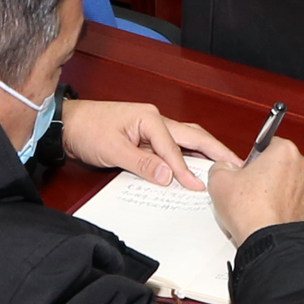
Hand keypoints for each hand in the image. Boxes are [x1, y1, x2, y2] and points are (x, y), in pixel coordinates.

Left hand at [61, 101, 236, 186]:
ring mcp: (151, 127)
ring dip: (203, 152)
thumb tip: (167, 176)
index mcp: (149, 117)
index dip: (185, 169)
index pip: (173, 147)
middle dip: (215, 150)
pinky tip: (195, 166)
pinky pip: (172, 147)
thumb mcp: (112, 149)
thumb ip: (141, 164)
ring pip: (185, 140)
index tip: (197, 186)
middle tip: (236, 163)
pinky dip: (186, 156)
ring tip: (224, 164)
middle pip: (192, 136)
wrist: (67, 125)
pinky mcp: (145, 137)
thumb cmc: (87, 129)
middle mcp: (155, 119)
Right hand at [210, 135, 303, 243]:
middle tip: (250, 189)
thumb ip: (221, 165)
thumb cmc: (250, 211)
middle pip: (281, 163)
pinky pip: (297, 201)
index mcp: (284, 151)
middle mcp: (302, 166)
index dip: (254, 158)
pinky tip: (270, 214)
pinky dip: (286, 206)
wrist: (267, 240)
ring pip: (290, 183)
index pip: (268, 144)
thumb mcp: (219, 180)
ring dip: (278, 190)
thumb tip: (225, 167)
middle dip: (267, 174)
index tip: (247, 169)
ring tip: (259, 205)